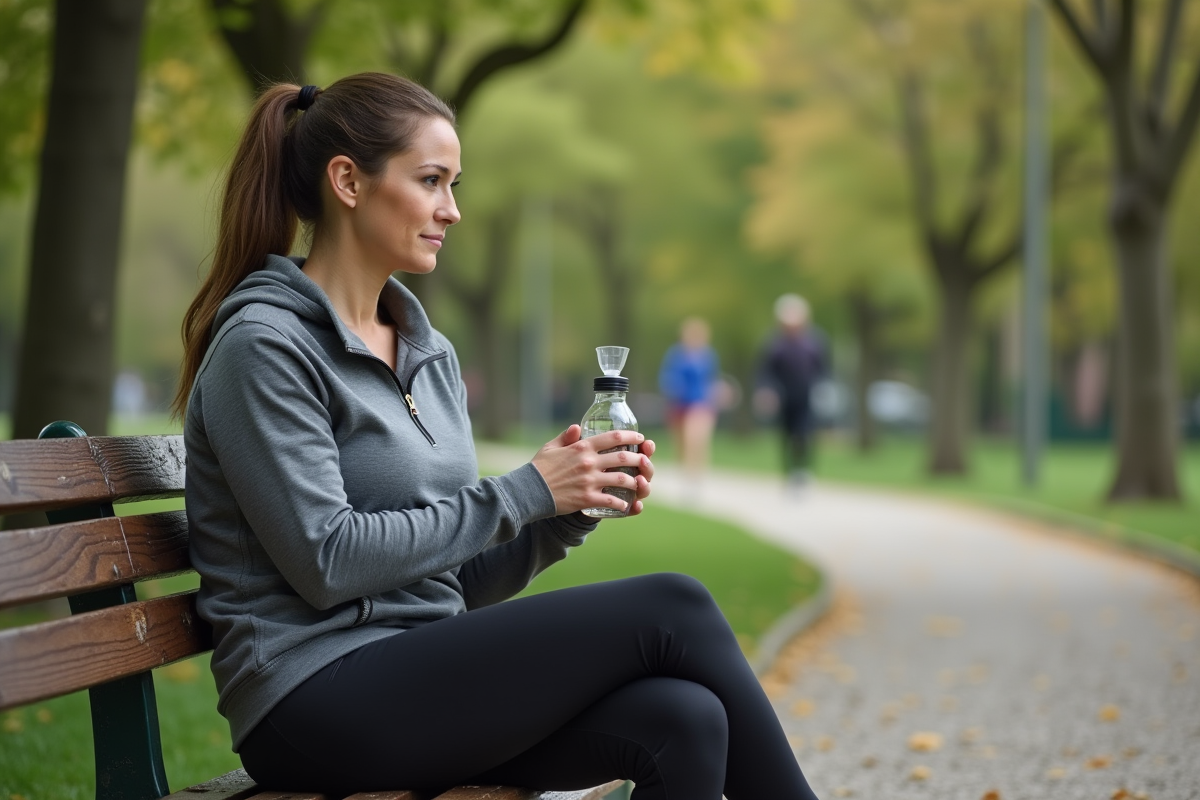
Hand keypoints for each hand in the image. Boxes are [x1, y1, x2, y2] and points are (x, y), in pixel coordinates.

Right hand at [531, 425, 654, 515]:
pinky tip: (625, 503)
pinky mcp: (587, 498)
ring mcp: (589, 481)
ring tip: (638, 483)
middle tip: (644, 461)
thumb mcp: (551, 447)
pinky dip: (622, 503)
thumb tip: (577, 427)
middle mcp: (589, 462)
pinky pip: (611, 500)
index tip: (640, 438)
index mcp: (582, 447)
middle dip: (639, 459)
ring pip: (622, 479)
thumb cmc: (539, 468)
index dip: (631, 437)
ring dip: (634, 481)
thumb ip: (566, 437)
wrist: (529, 491)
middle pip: (624, 458)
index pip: (613, 438)